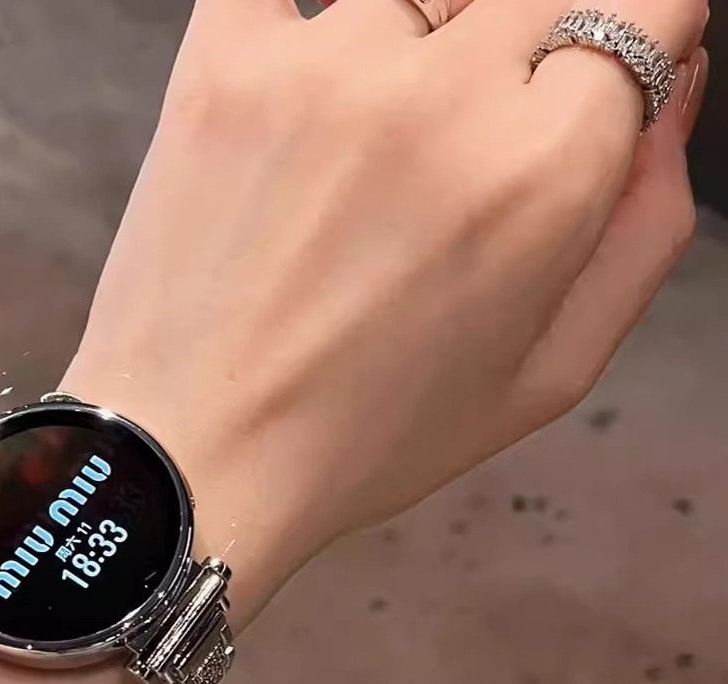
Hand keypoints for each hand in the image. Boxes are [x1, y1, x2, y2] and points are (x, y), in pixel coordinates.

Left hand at [63, 0, 707, 625]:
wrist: (192, 456)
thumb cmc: (367, 437)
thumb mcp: (549, 376)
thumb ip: (647, 225)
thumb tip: (674, 81)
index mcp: (543, 171)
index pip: (646, 7)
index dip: (625, 53)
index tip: (583, 98)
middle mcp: (441, 92)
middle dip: (532, 54)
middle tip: (471, 146)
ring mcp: (321, 65)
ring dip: (420, 52)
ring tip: (367, 160)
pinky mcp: (221, 61)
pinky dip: (305, 25)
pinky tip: (311, 91)